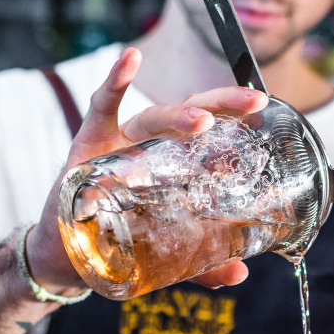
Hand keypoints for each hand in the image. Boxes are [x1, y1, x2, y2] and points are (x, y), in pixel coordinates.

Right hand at [28, 47, 267, 295]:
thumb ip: (201, 262)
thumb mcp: (165, 251)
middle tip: (253, 103)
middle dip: (224, 103)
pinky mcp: (89, 143)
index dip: (238, 121)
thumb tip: (240, 275)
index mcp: (174, 163)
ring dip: (179, 115)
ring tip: (203, 122)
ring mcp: (121, 142)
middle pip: (192, 113)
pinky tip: (131, 59)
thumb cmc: (119, 238)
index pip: (212, 134)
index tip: (265, 112)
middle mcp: (152, 146)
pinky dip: (115, 81)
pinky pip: (101, 106)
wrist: (67, 253)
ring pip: (153, 117)